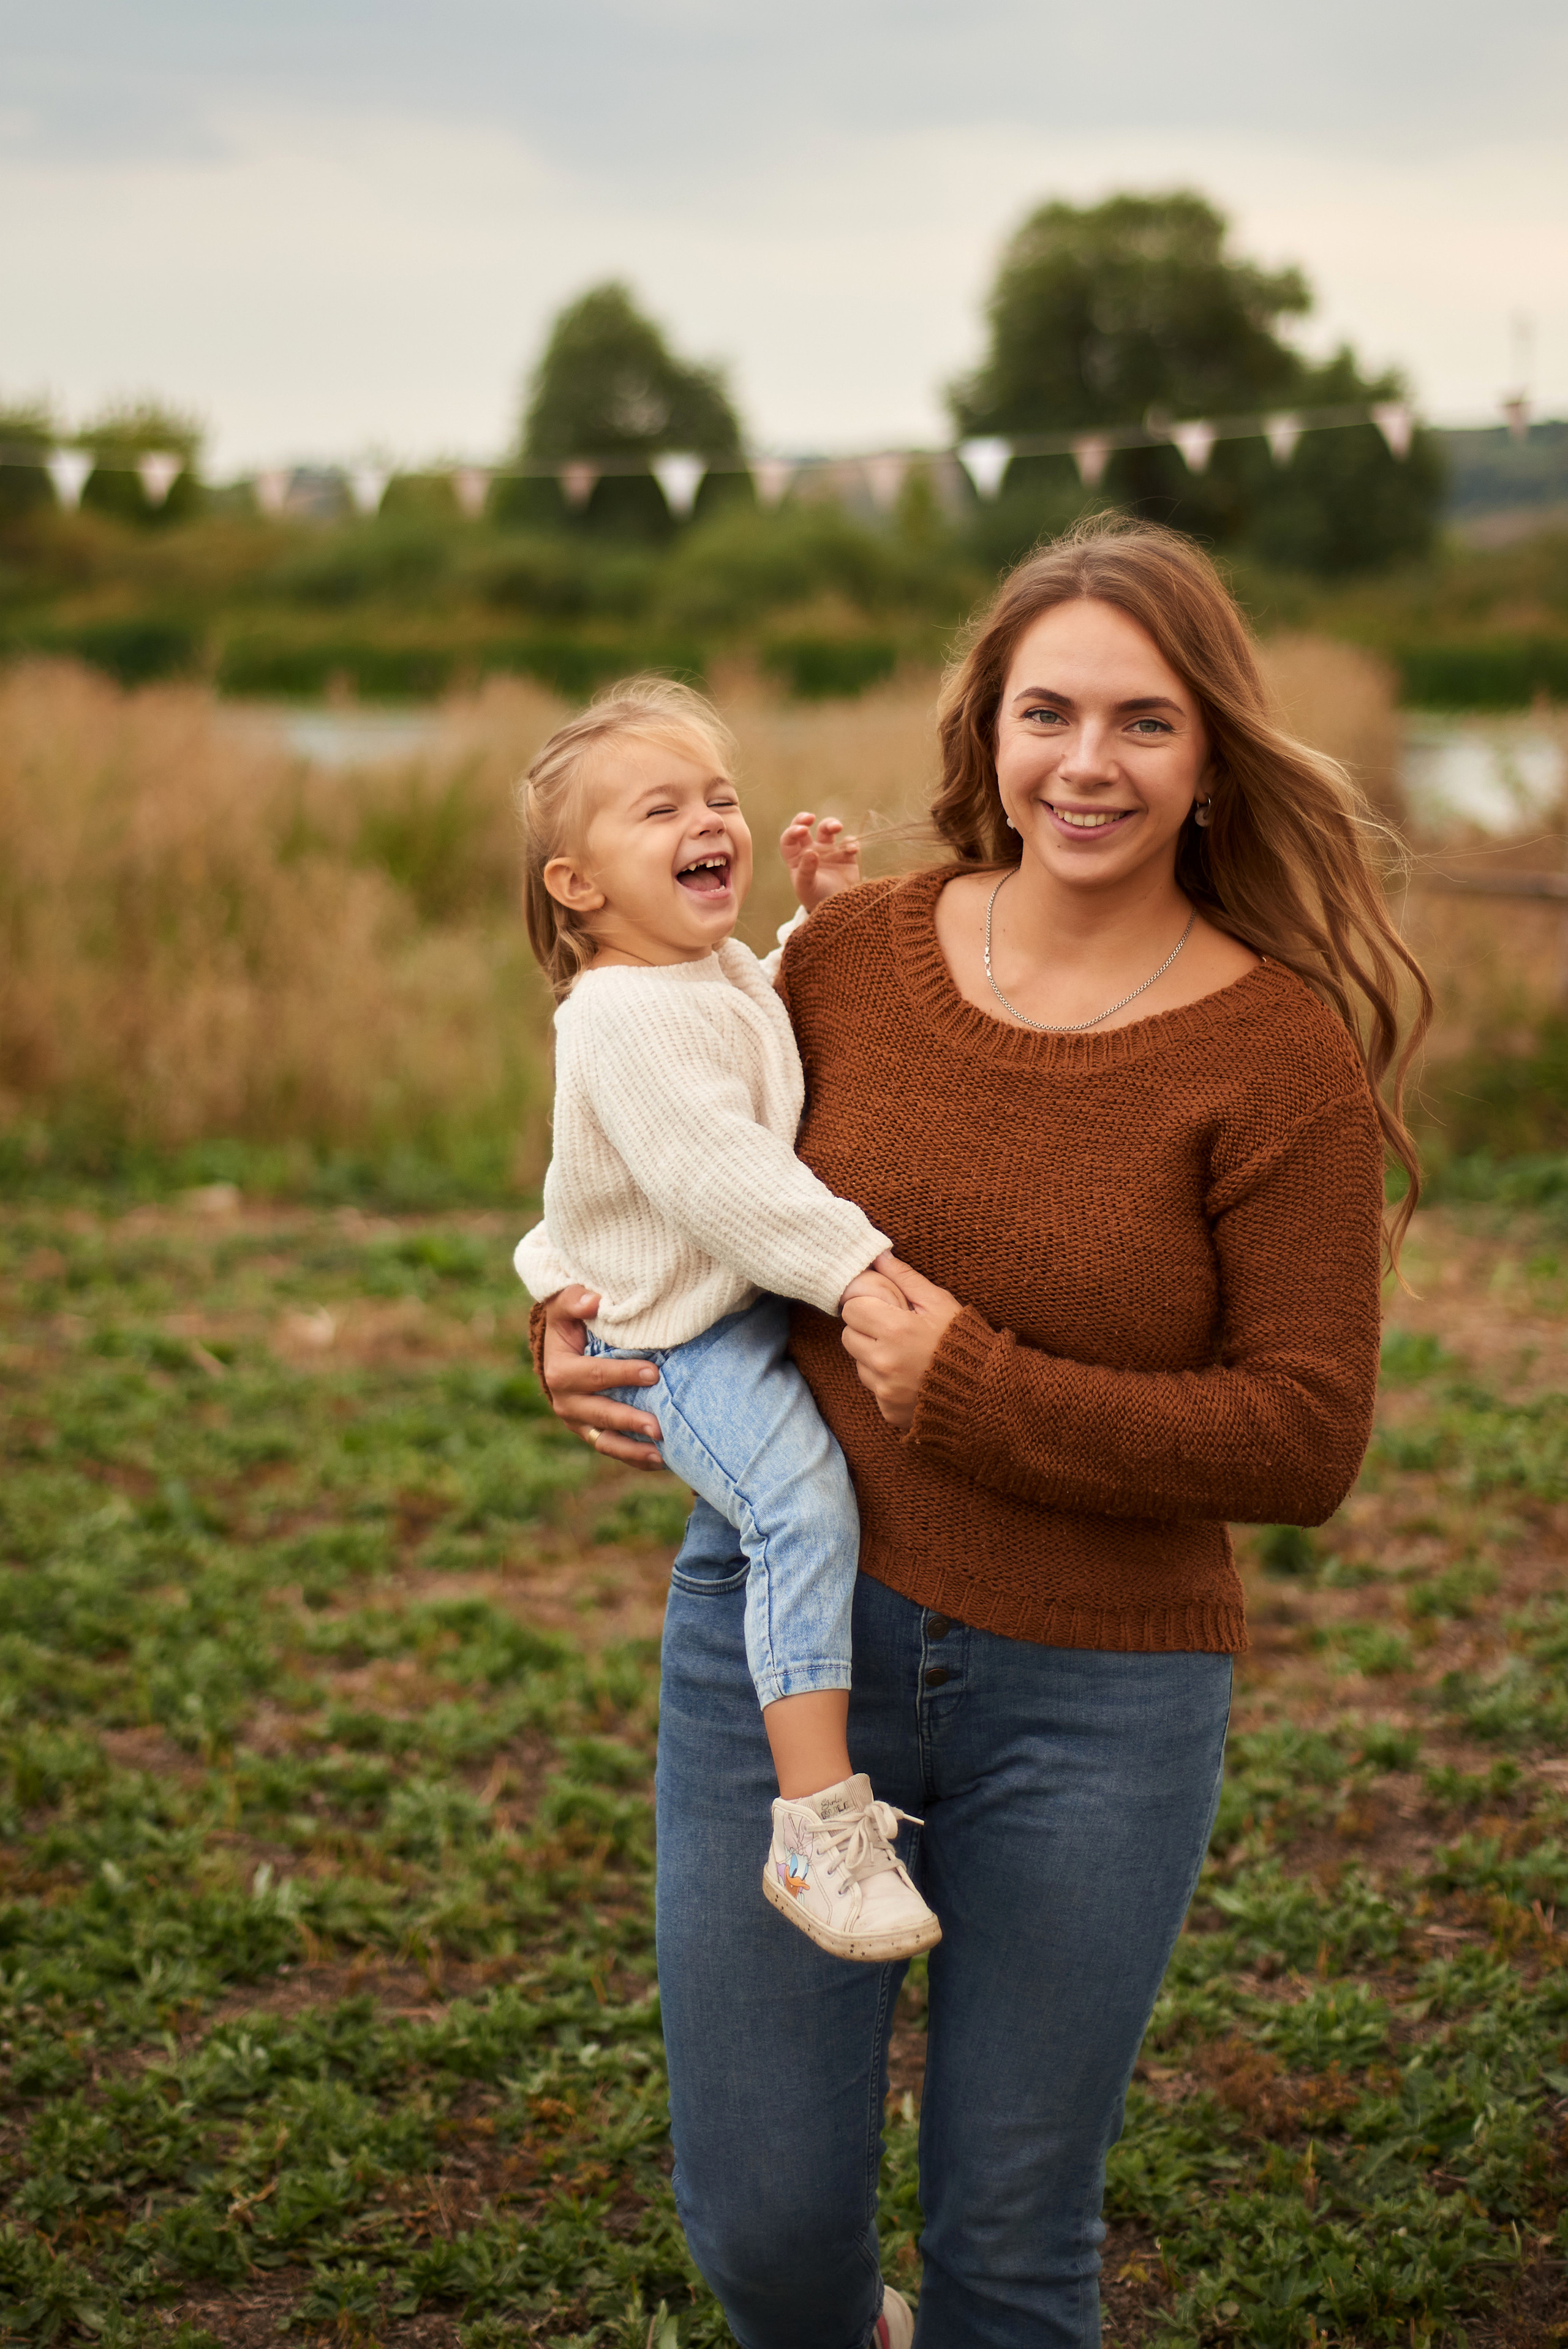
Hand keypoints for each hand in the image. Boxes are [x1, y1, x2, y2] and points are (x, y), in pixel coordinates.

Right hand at [538, 1286, 664, 1467]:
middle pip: (601, 1414)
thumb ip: (575, 1300)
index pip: (594, 1375)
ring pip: (605, 1441)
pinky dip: (633, 1457)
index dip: (623, 1374)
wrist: (560, 1346)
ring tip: (661, 1454)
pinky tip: (659, 1461)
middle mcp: (565, 1401)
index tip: (654, 1373)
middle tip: (660, 1426)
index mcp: (559, 1371)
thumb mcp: (566, 1307)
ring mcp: (577, 1421)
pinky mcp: (588, 1432)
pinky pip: (610, 1448)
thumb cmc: (570, 1321)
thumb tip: (595, 1302)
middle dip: (630, 1421)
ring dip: (633, 1450)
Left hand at [780, 810, 861, 910]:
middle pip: (805, 827)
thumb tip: (811, 852)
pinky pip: (848, 842)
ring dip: (831, 824)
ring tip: (837, 827)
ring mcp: (828, 851)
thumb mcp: (807, 887)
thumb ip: (806, 870)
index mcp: (796, 858)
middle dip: (805, 819)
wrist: (839, 911)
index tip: (802, 830)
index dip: (793, 830)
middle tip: (811, 818)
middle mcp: (810, 850)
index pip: (789, 839)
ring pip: (827, 829)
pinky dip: (851, 843)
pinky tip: (852, 850)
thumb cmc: (816, 899)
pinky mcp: (845, 855)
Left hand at [839, 1254, 962, 1431]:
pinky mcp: (888, 1410)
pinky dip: (885, 1382)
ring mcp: (884, 1389)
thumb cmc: (965, 1340)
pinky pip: (873, 1389)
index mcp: (895, 1329)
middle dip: (866, 1330)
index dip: (866, 1306)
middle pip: (848, 1337)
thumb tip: (879, 1257)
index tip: (883, 1309)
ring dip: (874, 1357)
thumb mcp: (939, 1302)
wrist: (986, 1391)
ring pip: (859, 1364)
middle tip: (893, 1330)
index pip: (851, 1310)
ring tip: (905, 1355)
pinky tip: (910, 1377)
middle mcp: (884, 1361)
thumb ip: (905, 1278)